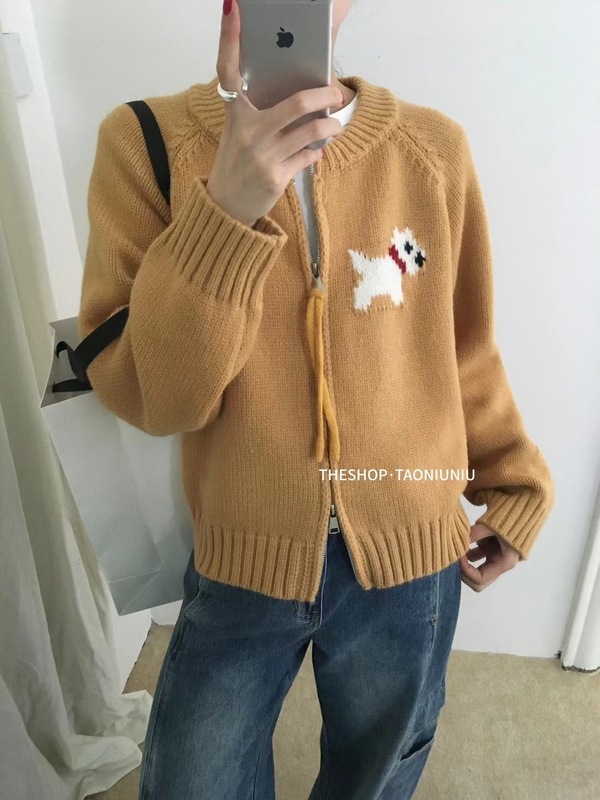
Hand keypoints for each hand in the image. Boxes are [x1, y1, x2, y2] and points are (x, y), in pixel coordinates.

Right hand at [207, 0, 344, 227]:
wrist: (226, 208)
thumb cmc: (236, 164)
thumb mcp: (239, 134)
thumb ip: (259, 112)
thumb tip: (299, 94)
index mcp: (235, 115)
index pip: (228, 70)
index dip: (229, 39)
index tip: (233, 8)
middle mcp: (248, 132)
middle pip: (297, 103)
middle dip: (326, 96)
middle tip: (337, 94)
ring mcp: (263, 156)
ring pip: (313, 131)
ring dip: (331, 126)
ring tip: (334, 124)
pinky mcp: (277, 177)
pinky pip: (310, 156)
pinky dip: (318, 151)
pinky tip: (316, 150)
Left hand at [459, 522, 520, 590]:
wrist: (522, 508)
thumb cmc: (511, 518)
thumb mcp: (491, 525)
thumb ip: (474, 534)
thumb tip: (457, 541)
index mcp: (504, 563)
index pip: (480, 579)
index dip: (466, 571)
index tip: (458, 556)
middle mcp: (500, 564)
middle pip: (478, 581)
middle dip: (463, 573)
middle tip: (454, 558)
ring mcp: (495, 558)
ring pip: (475, 570)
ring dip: (464, 563)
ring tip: (455, 549)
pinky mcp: (491, 550)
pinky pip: (476, 557)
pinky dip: (467, 553)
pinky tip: (462, 542)